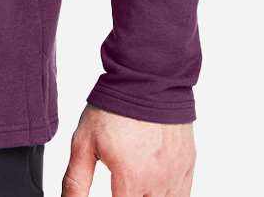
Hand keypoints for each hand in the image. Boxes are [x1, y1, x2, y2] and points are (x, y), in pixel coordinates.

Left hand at [62, 104, 196, 194]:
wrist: (148, 78)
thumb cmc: (114, 108)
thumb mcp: (84, 141)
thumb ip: (75, 181)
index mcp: (131, 179)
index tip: (111, 193)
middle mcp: (158, 183)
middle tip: (120, 187)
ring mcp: (176, 176)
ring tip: (134, 184)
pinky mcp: (188, 166)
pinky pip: (182, 196)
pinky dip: (167, 195)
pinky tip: (152, 187)